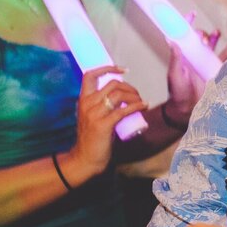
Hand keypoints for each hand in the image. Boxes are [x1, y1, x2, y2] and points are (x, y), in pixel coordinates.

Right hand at [63, 66, 147, 183]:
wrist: (85, 158)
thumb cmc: (92, 138)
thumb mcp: (93, 116)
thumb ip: (103, 105)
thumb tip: (123, 96)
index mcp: (83, 99)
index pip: (90, 75)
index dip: (107, 68)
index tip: (123, 70)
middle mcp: (87, 104)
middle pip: (112, 84)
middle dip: (129, 87)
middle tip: (137, 95)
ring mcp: (94, 114)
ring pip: (119, 95)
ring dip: (135, 96)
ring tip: (141, 102)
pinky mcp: (103, 125)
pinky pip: (123, 110)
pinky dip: (137, 106)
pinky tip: (144, 107)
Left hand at [162, 32, 226, 127]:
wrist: (187, 108)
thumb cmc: (177, 93)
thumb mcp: (174, 75)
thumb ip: (175, 59)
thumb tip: (173, 41)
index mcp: (182, 55)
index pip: (183, 35)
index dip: (186, 23)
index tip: (192, 14)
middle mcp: (193, 56)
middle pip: (199, 38)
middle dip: (202, 34)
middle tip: (203, 39)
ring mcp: (204, 62)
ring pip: (211, 45)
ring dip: (215, 37)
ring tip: (217, 32)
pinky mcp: (215, 68)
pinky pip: (225, 56)